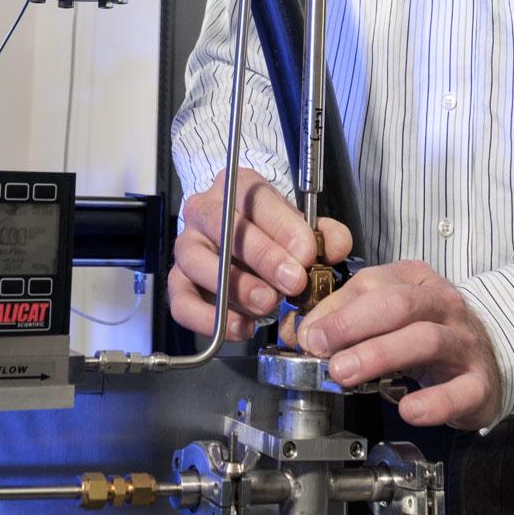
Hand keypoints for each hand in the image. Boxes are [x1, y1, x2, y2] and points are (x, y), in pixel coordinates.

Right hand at [169, 167, 352, 341]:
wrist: (239, 241)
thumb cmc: (269, 232)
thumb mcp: (300, 225)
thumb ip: (323, 233)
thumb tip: (336, 246)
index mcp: (237, 187)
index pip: (255, 198)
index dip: (282, 227)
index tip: (307, 253)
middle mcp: (204, 211)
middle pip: (223, 225)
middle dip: (262, 257)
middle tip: (293, 282)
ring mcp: (186, 246)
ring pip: (197, 262)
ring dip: (235, 287)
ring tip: (267, 304)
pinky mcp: (177, 282)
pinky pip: (182, 302)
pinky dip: (210, 319)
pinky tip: (242, 326)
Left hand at [297, 260, 502, 430]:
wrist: (489, 360)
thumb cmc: (429, 335)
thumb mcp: (387, 319)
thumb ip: (344, 321)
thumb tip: (300, 333)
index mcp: (415, 280)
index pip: (370, 283)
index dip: (333, 308)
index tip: (306, 332)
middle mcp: (442, 304)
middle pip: (397, 304)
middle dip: (352, 324)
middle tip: (319, 347)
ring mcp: (463, 342)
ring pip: (425, 339)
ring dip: (379, 355)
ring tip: (344, 374)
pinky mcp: (478, 382)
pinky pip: (459, 390)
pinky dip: (433, 401)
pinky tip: (408, 410)